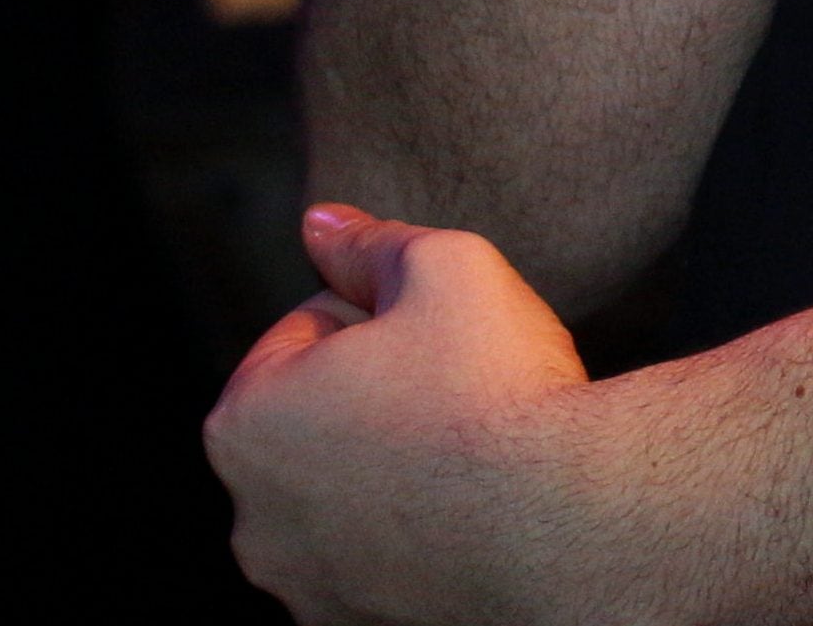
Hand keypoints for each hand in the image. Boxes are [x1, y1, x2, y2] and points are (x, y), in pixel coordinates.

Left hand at [206, 204, 590, 625]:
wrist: (566, 527)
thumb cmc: (496, 389)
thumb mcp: (443, 267)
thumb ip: (370, 242)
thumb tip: (320, 223)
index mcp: (246, 420)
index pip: (309, 326)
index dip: (385, 311)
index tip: (438, 334)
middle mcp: (253, 521)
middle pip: (320, 413)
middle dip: (378, 390)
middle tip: (458, 384)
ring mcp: (302, 590)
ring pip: (349, 488)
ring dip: (393, 461)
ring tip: (470, 449)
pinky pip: (380, 553)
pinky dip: (415, 528)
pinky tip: (474, 510)